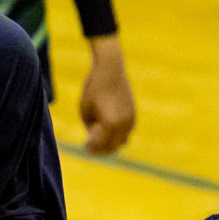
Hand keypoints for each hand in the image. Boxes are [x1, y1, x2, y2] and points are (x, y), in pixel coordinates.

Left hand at [80, 32, 135, 153]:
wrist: (110, 70)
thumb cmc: (93, 89)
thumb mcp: (85, 111)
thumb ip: (90, 128)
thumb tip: (96, 138)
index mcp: (110, 124)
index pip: (101, 145)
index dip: (92, 148)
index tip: (85, 147)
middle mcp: (124, 124)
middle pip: (113, 146)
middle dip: (102, 149)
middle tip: (91, 147)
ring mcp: (131, 119)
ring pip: (122, 140)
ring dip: (111, 142)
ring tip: (99, 137)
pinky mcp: (133, 113)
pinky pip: (127, 131)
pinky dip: (118, 134)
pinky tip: (108, 128)